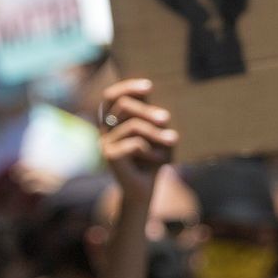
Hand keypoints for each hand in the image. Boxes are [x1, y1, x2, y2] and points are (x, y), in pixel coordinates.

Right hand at [99, 79, 176, 198]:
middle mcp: (104, 130)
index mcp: (113, 121)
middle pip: (123, 105)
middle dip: (148, 110)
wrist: (145, 190)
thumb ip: (150, 114)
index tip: (149, 87)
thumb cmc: (154, 158)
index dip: (127, 87)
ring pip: (133, 125)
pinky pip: (135, 144)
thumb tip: (152, 93)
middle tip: (167, 119)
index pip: (111, 96)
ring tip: (173, 140)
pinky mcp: (109, 157)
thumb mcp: (156, 132)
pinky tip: (159, 158)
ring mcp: (104, 143)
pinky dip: (152, 150)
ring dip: (156, 133)